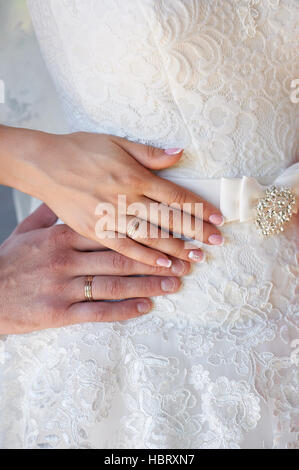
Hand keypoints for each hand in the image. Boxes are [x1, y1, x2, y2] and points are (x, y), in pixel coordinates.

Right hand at [0, 127, 223, 266]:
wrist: (45, 164)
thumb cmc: (81, 150)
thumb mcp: (117, 142)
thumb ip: (150, 153)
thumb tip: (180, 153)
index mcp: (134, 176)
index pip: (176, 196)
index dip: (200, 209)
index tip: (218, 220)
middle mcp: (126, 199)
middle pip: (168, 220)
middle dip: (195, 233)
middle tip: (216, 244)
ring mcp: (110, 217)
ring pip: (150, 237)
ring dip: (175, 249)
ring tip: (196, 260)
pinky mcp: (95, 231)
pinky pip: (124, 248)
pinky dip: (144, 258)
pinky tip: (162, 265)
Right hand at [0, 204, 188, 333]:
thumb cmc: (10, 260)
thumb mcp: (29, 230)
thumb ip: (53, 214)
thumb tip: (71, 197)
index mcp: (64, 234)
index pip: (113, 229)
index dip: (145, 230)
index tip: (170, 231)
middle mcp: (67, 257)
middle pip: (121, 255)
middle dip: (158, 258)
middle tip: (186, 260)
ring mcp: (64, 285)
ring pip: (115, 282)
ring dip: (149, 283)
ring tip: (176, 283)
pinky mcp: (59, 312)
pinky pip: (97, 311)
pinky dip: (123, 309)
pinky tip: (146, 307)